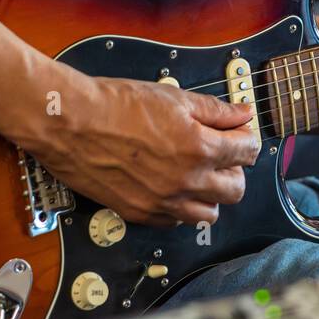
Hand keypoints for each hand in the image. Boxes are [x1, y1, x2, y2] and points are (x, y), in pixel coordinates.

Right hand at [23, 77, 259, 226]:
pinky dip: (181, 207)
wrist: (71, 122)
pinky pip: (175, 221)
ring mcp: (162, 202)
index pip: (247, 152)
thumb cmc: (117, 105)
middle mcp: (185, 182)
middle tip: (221, 153)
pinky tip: (172, 185)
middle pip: (235, 190)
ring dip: (210, 193)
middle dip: (235, 170)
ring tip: (198, 172)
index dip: (246, 138)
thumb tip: (242, 114)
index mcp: (198, 149)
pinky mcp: (140, 213)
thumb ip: (215, 111)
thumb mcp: (174, 97)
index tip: (238, 133)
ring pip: (208, 214)